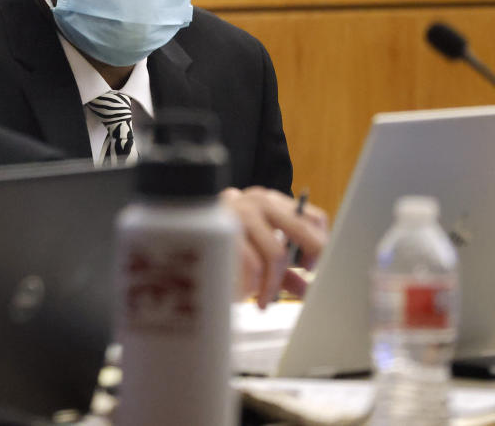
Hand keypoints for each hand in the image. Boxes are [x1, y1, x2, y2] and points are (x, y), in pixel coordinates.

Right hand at [220, 186, 328, 308]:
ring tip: (263, 299)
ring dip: (273, 283)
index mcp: (270, 202)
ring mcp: (239, 213)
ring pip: (275, 253)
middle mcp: (258, 202)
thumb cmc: (220, 238)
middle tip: (305, 285)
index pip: (312, 217)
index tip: (311, 267)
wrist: (179, 227)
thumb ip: (282, 266)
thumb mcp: (255, 247)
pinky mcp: (223, 229)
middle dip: (309, 260)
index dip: (320, 244)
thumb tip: (306, 290)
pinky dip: (252, 283)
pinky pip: (251, 263)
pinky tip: (244, 293)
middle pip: (300, 230)